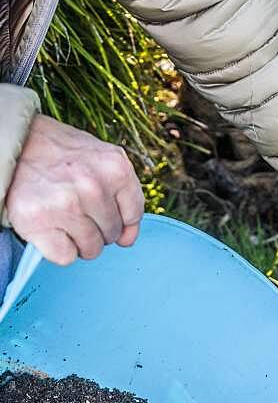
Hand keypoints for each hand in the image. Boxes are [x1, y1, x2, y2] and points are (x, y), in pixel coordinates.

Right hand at [5, 115, 144, 264]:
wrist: (17, 145)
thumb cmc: (62, 156)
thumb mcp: (101, 161)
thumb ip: (123, 196)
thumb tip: (127, 239)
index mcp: (116, 167)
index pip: (134, 215)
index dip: (118, 219)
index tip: (99, 208)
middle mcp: (93, 185)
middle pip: (111, 235)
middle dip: (95, 228)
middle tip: (74, 207)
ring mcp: (66, 204)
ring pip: (91, 249)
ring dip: (77, 240)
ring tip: (61, 215)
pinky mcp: (39, 221)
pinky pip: (66, 257)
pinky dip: (58, 249)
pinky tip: (50, 227)